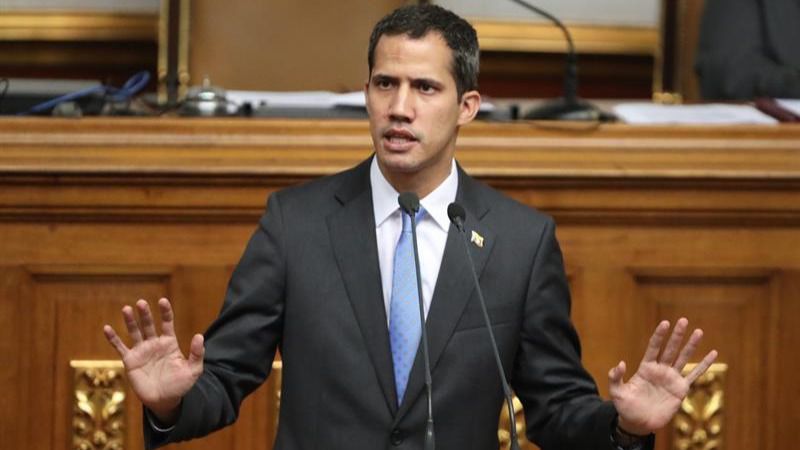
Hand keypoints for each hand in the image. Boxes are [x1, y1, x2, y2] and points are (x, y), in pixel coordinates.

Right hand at [103, 298, 203, 423]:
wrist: (164, 401)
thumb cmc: (180, 385)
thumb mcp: (193, 370)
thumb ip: (197, 354)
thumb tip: (199, 336)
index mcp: (169, 343)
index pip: (167, 323)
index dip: (165, 312)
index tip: (163, 301)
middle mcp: (154, 344)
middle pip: (149, 324)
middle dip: (145, 314)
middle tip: (141, 303)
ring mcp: (142, 351)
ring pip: (135, 332)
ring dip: (130, 321)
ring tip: (126, 309)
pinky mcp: (131, 361)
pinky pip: (120, 347)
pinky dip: (113, 338)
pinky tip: (107, 328)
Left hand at [608, 318, 717, 435]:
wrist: (638, 423)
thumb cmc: (626, 407)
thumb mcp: (616, 392)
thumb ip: (615, 377)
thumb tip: (620, 363)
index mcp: (645, 368)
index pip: (653, 348)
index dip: (659, 336)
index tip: (665, 323)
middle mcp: (660, 370)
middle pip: (670, 349)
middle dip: (677, 335)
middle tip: (684, 320)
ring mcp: (671, 379)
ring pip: (683, 358)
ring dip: (691, 346)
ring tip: (699, 331)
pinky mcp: (680, 390)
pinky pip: (694, 375)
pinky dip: (704, 365)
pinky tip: (713, 354)